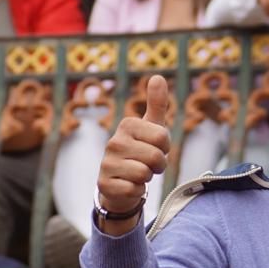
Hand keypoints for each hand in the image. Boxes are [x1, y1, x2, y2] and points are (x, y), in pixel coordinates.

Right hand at [96, 75, 171, 235]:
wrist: (120, 182)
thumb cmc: (140, 152)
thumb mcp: (151, 127)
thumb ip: (156, 103)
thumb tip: (157, 76)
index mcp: (127, 125)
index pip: (163, 138)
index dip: (165, 148)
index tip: (154, 148)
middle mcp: (114, 142)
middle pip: (156, 157)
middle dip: (158, 165)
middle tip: (147, 164)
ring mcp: (106, 163)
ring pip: (145, 174)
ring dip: (147, 179)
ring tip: (137, 174)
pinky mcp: (104, 184)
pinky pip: (135, 190)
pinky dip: (137, 191)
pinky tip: (128, 186)